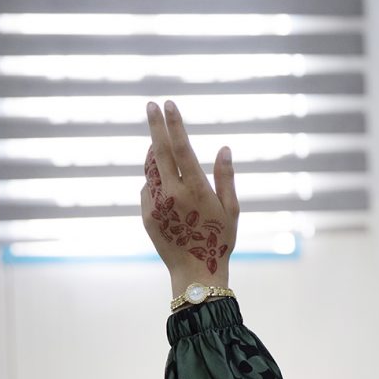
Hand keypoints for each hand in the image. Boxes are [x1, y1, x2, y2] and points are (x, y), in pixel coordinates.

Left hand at [141, 100, 238, 295]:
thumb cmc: (219, 241)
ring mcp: (156, 205)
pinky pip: (148, 189)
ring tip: (160, 145)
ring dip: (155, 154)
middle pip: (159, 151)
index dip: (174, 125)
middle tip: (150, 106)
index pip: (181, 148)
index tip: (168, 105)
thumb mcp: (231, 210)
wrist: (195, 272)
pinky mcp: (147, 215)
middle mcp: (173, 194)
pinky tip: (169, 193)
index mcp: (196, 190)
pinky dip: (156, 183)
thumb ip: (225, 177)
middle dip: (155, 126)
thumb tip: (224, 148)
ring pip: (151, 169)